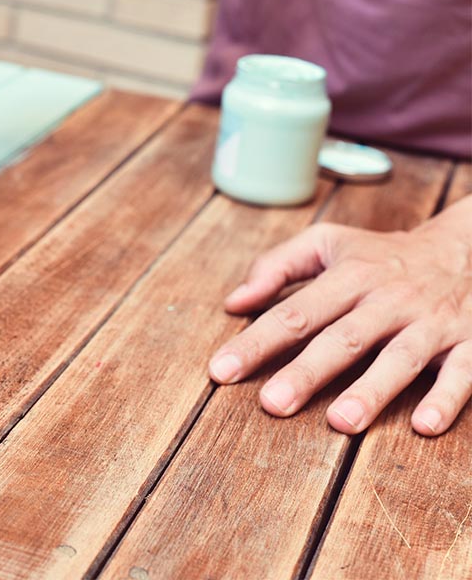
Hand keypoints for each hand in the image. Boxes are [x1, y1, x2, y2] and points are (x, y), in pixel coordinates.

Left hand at [208, 199, 471, 435]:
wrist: (469, 247)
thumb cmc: (382, 254)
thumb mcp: (328, 243)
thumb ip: (276, 267)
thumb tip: (233, 302)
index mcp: (349, 277)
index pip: (295, 313)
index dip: (256, 342)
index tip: (221, 370)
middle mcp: (388, 300)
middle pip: (343, 338)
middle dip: (307, 371)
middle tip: (273, 404)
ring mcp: (431, 322)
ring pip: (399, 358)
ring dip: (372, 390)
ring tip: (340, 422)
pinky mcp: (470, 343)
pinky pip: (463, 372)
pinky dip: (446, 398)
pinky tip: (425, 425)